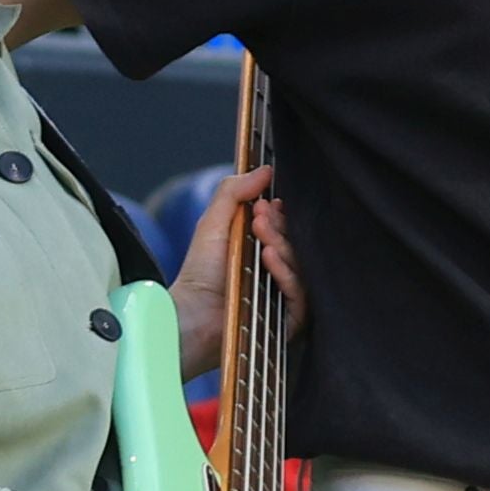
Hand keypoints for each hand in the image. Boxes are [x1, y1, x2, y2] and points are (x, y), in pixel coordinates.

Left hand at [164, 161, 298, 369]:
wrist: (188, 315)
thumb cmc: (199, 274)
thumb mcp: (213, 224)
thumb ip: (233, 193)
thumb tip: (264, 169)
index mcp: (264, 252)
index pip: (286, 229)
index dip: (280, 215)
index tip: (267, 203)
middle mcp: (278, 274)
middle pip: (296, 245)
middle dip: (279, 227)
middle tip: (260, 215)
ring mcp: (285, 297)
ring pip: (301, 267)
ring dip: (282, 245)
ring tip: (261, 232)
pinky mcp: (288, 321)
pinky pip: (299, 295)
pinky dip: (286, 273)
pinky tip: (269, 257)